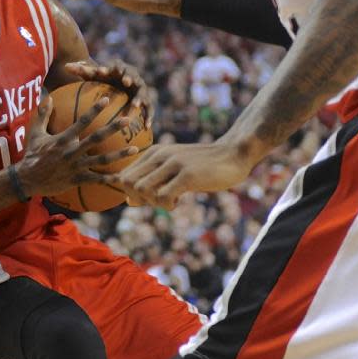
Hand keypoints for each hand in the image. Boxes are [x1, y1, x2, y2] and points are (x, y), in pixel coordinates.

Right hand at [15, 97, 137, 198]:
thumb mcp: (35, 133)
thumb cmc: (32, 155)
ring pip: (102, 159)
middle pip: (97, 137)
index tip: (107, 99)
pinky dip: (110, 179)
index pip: (83, 120)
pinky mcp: (78, 179)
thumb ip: (43, 115)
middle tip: (128, 120)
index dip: (95, 109)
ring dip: (119, 154)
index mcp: (64, 138)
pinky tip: (123, 178)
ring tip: (135, 149)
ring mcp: (76, 166)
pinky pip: (97, 179)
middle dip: (113, 128)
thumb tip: (47, 97)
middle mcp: (72, 151)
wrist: (27, 179)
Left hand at [63, 59, 152, 129]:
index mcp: (118, 69)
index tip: (102, 71)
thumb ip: (82, 70)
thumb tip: (66, 66)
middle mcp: (131, 76)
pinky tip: (146, 126)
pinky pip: (149, 108)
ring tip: (134, 106)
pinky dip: (149, 116)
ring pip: (142, 93)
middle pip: (132, 75)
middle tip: (126, 82)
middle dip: (129, 78)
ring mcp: (140, 88)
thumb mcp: (93, 75)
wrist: (121, 82)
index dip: (110, 67)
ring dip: (139, 99)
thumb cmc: (104, 78)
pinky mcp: (146, 100)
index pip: (115, 65)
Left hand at [115, 141, 256, 209]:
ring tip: (170, 200)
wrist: (233, 154)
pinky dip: (166, 205)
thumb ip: (151, 182)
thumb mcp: (172, 170)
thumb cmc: (202, 166)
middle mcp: (159, 155)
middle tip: (158, 200)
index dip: (132, 192)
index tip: (150, 196)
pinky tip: (179, 201)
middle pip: (127, 183)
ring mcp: (173, 164)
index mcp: (154, 153)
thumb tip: (128, 202)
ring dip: (152, 202)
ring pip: (141, 189)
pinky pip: (163, 196)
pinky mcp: (188, 175)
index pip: (124, 176)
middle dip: (138, 198)